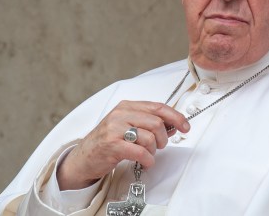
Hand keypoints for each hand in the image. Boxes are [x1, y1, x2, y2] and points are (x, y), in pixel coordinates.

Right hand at [56, 100, 189, 189]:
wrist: (83, 157)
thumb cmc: (108, 141)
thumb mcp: (127, 125)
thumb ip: (148, 122)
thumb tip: (173, 125)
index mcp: (127, 106)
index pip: (158, 107)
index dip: (176, 117)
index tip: (185, 126)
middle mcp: (121, 114)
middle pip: (157, 122)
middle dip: (163, 137)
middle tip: (159, 146)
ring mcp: (115, 129)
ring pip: (150, 137)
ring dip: (154, 150)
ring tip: (148, 154)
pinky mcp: (112, 145)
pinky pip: (140, 152)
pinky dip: (148, 159)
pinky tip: (146, 162)